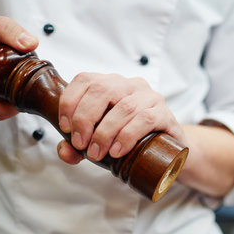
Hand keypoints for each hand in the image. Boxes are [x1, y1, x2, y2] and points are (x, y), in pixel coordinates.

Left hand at [57, 73, 184, 163]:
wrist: (168, 153)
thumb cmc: (130, 142)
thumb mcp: (99, 143)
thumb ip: (78, 147)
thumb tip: (65, 151)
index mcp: (111, 84)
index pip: (85, 79)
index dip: (70, 101)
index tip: (65, 128)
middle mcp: (130, 85)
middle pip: (102, 90)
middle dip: (85, 118)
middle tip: (80, 145)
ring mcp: (150, 97)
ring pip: (124, 107)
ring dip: (105, 132)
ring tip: (97, 154)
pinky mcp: (165, 113)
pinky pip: (145, 119)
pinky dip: (127, 135)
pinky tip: (117, 151)